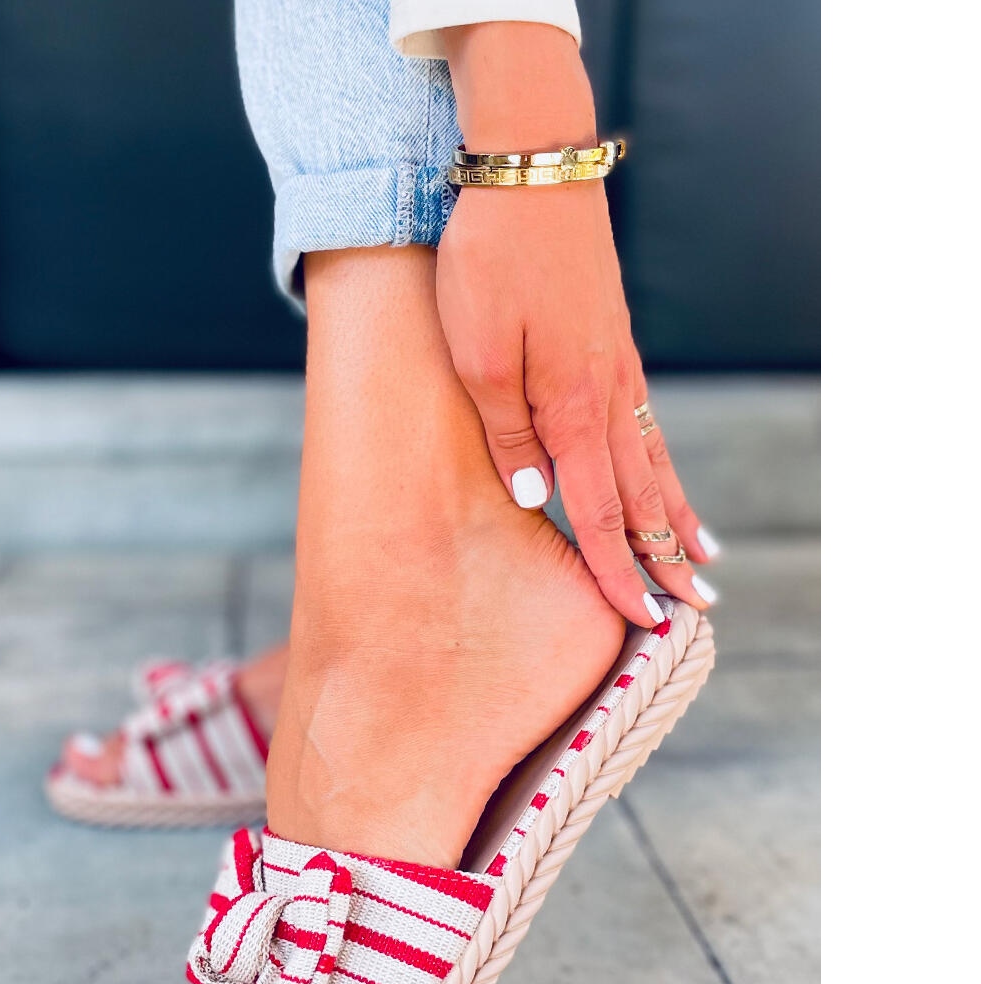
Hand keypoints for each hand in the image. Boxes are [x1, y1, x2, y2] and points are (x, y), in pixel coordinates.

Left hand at [437, 24, 717, 625]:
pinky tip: (665, 474)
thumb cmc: (490, 261)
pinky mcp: (611, 344)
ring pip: (652, 460)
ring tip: (700, 556)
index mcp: (570, 408)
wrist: (532, 168)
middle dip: (663, 557)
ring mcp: (616, 368)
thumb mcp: (478, 354)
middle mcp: (606, 396)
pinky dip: (663, 463)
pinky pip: (644, 423)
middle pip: (642, 495)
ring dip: (675, 515)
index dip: (619, 572)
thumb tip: (542, 501)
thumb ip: (509, 432)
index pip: (601, 513)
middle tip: (691, 606)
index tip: (641, 619)